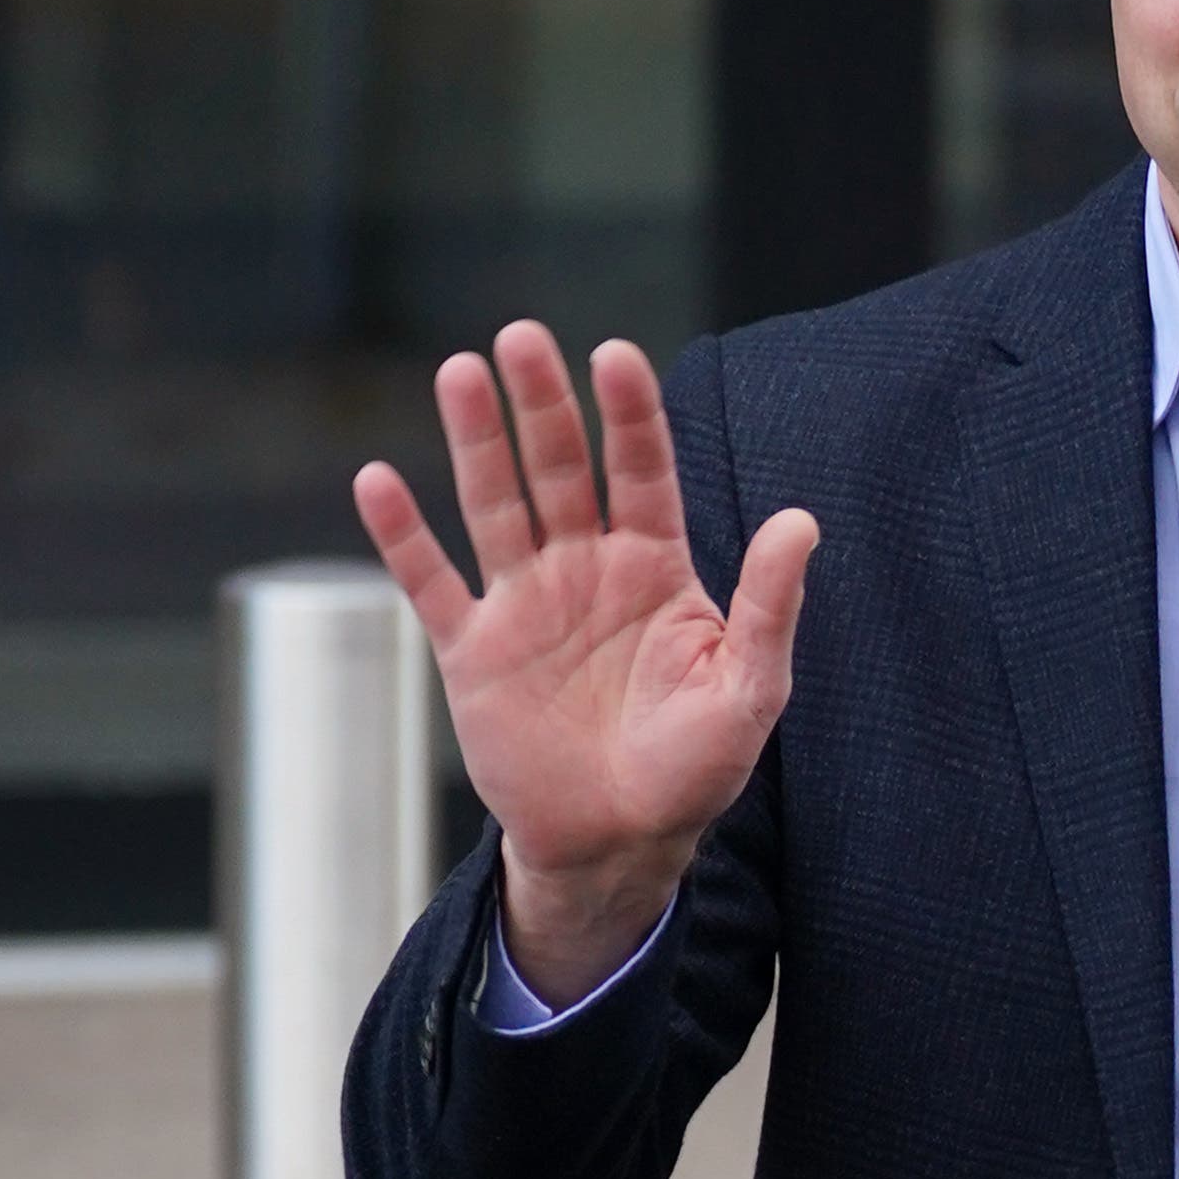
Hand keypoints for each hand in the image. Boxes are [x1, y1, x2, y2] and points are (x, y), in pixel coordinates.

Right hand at [353, 321, 816, 1004]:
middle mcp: (587, 568)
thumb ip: (769, 602)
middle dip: (544, 404)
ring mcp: (526, 603)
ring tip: (460, 370)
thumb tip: (801, 520)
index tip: (615, 354)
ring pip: (496, 505)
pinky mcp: (473, 651)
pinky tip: (377, 480)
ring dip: (476, 441)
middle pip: (563, 468)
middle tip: (523, 337)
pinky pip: (431, 583)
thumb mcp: (750, 686)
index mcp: (657, 566)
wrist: (621, 841)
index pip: (643, 469)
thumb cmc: (695, 765)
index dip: (630, 413)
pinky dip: (403, 535)